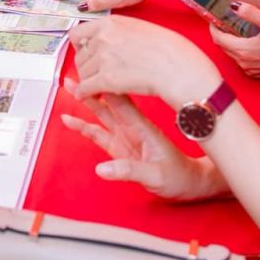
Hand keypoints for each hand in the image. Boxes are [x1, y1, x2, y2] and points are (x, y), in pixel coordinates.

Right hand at [60, 84, 219, 199]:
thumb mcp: (155, 176)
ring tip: (70, 91)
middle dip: (91, 90)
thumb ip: (128, 171)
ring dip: (87, 103)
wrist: (189, 183)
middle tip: (73, 78)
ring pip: (102, 115)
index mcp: (142, 129)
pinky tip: (73, 121)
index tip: (92, 76)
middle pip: (109, 103)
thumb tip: (101, 168)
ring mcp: (126, 136)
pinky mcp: (121, 147)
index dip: (107, 89)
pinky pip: (100, 134)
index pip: (121, 104)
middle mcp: (132, 128)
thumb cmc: (179, 176)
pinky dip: (85, 127)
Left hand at [71, 14, 221, 104]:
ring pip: (82, 73)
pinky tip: (89, 95)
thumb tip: (111, 41)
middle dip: (85, 67)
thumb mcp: (140, 29)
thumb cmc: (169, 50)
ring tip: (97, 87)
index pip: (79, 33)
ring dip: (88, 81)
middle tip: (93, 74)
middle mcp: (103, 38)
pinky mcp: (106, 79)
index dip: (81, 47)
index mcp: (111, 23)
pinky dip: (85, 94)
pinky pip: (85, 88)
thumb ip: (120, 33)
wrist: (178, 67)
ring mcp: (103, 58)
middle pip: (79, 55)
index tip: (84, 54)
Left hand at [209, 5, 259, 79]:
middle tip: (225, 21)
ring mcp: (249, 69)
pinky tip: (250, 42)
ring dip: (231, 42)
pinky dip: (241, 50)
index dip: (213, 27)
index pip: (217, 38)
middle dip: (221, 33)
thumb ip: (251, 13)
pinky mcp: (256, 73)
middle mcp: (243, 62)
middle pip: (223, 46)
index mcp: (243, 50)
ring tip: (238, 30)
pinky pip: (241, 60)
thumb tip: (234, 6)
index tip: (214, 18)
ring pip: (232, 53)